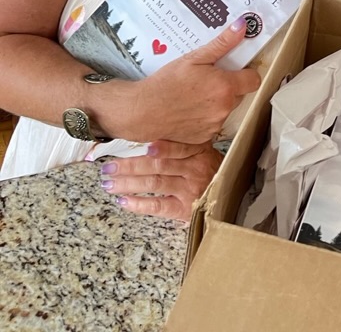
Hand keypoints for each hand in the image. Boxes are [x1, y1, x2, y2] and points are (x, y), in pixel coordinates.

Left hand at [99, 139, 222, 220]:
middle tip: (108, 166)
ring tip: (109, 183)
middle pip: (159, 165)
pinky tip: (124, 202)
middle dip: (130, 165)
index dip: (160, 146)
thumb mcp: (203, 152)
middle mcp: (194, 169)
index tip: (139, 144)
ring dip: (129, 183)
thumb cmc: (209, 170)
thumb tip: (146, 138)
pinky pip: (158, 206)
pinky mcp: (184, 210)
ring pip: (155, 184)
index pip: (177, 146)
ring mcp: (189, 190)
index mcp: (198, 152)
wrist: (225, 195)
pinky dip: (139, 204)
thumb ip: (182, 144)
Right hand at [123, 17, 261, 143]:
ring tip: (195, 94)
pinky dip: (206, 116)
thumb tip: (242, 26)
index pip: (254, 80)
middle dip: (228, 86)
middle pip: (239, 94)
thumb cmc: (167, 82)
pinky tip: (190, 109)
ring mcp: (214, 126)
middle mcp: (224, 109)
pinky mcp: (204, 138)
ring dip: (217, 102)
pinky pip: (213, 124)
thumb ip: (222, 44)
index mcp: (225, 87)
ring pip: (225, 109)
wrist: (142, 111)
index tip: (235, 68)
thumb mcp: (194, 58)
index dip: (246, 72)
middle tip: (208, 78)